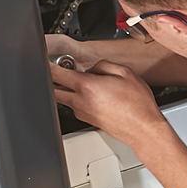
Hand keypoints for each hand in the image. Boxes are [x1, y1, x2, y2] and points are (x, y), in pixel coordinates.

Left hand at [49, 60, 165, 147]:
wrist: (143, 128)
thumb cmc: (137, 104)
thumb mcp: (124, 72)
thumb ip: (103, 65)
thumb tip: (92, 67)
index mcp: (88, 86)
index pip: (56, 74)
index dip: (46, 64)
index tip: (43, 59)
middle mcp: (81, 101)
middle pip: (53, 89)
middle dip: (51, 79)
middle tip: (57, 69)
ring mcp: (82, 112)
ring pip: (64, 98)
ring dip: (66, 88)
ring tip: (83, 80)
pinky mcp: (87, 119)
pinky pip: (75, 105)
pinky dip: (77, 97)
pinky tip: (93, 93)